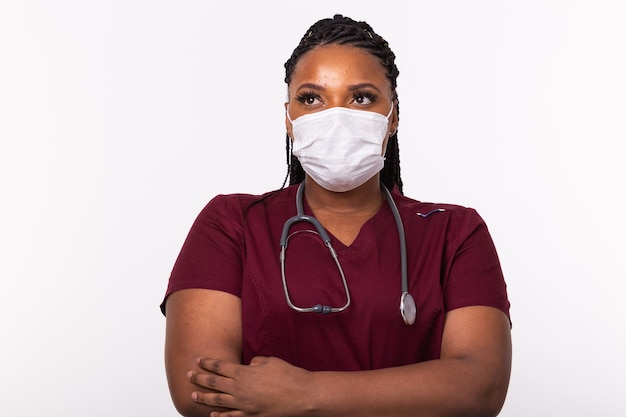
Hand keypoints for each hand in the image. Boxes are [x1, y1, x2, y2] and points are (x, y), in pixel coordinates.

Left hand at [187, 356, 311, 416]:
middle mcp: (240, 389)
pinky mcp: (251, 416)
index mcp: (244, 373)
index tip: (198, 360)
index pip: (219, 366)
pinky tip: (213, 415)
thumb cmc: (288, 375)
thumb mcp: (269, 361)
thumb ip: (255, 362)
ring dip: (204, 398)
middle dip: (199, 379)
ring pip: (218, 401)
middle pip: (214, 383)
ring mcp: (244, 405)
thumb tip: (248, 366)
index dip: (207, 363)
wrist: (301, 395)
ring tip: (194, 395)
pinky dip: (220, 416)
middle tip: (189, 376)